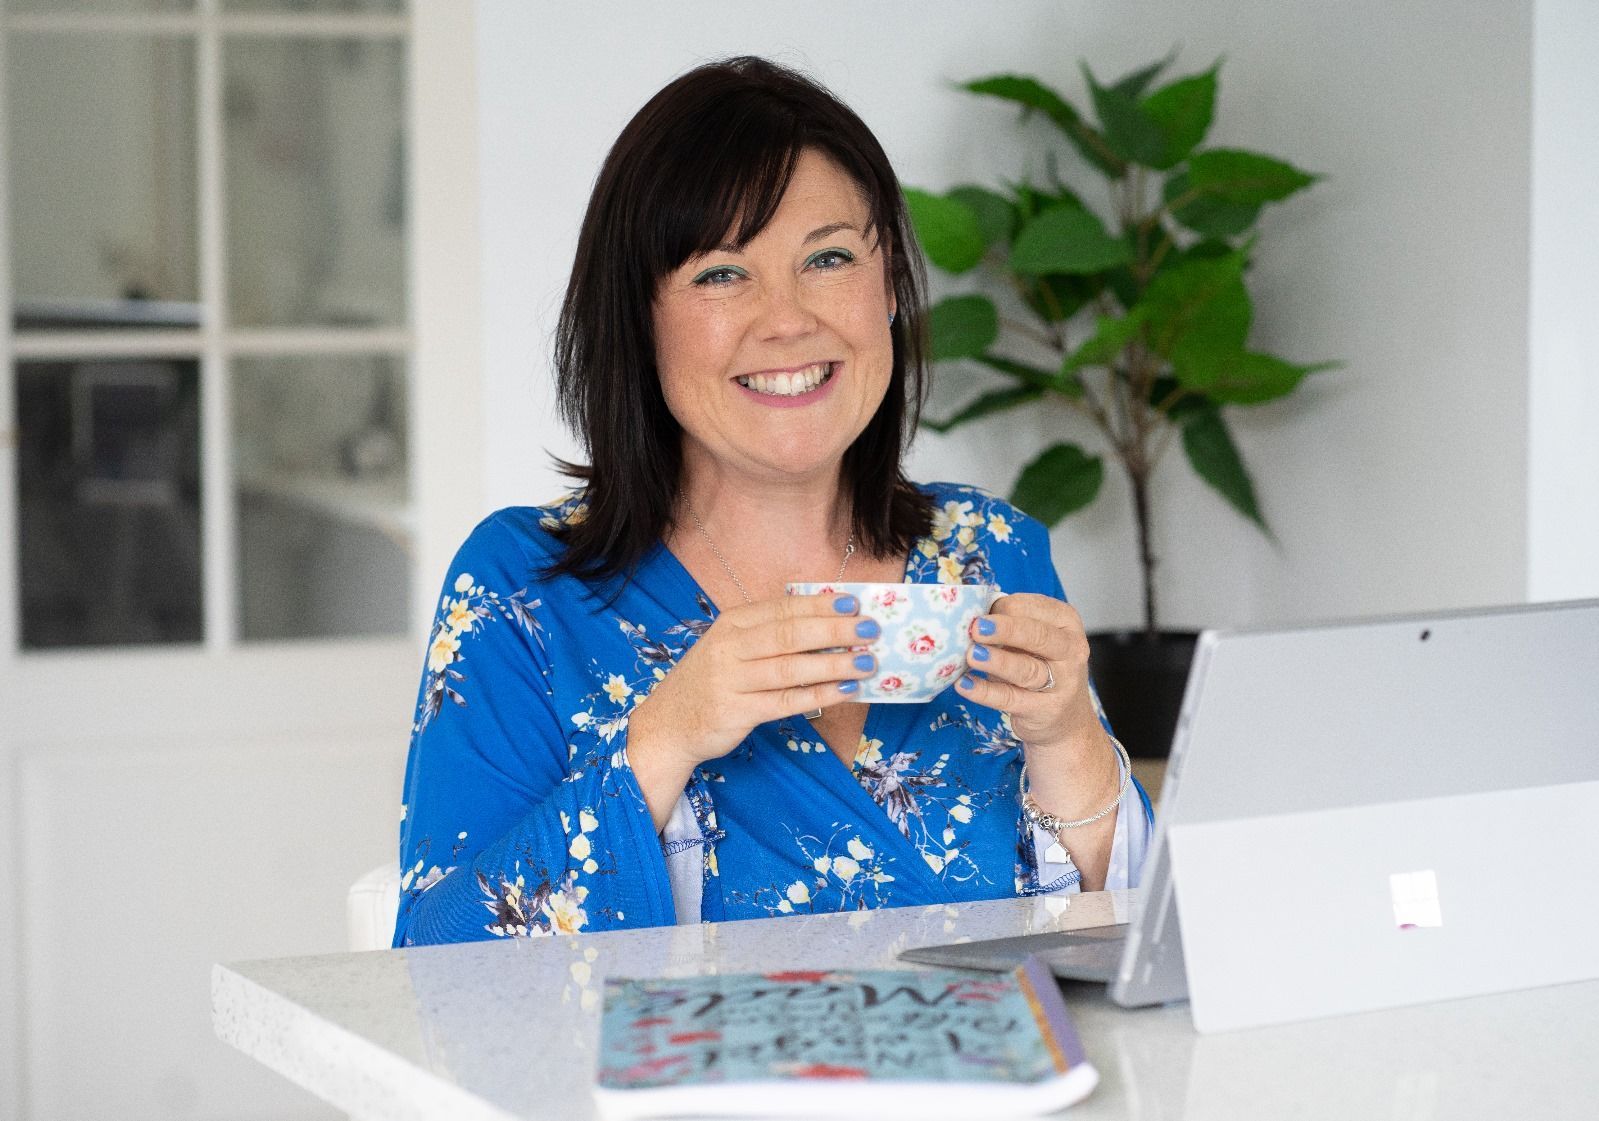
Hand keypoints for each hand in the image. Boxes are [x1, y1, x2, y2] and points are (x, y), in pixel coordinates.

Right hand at [629, 593, 880, 769]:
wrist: (668, 724)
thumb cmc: (711, 681)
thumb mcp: (731, 647)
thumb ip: (769, 635)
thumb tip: (828, 626)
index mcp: (733, 623)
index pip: (783, 609)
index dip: (820, 605)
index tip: (855, 604)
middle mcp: (730, 647)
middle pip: (789, 634)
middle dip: (834, 631)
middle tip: (870, 630)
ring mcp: (731, 680)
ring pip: (791, 668)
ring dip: (833, 664)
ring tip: (866, 662)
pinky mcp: (737, 712)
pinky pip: (786, 701)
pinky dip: (819, 695)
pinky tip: (845, 691)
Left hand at [955, 594, 1101, 752]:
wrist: (1066, 716)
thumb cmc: (1041, 664)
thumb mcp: (1032, 638)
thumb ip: (1009, 623)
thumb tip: (969, 615)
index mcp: (1066, 621)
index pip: (1036, 608)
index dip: (1005, 607)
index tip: (978, 611)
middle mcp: (1070, 650)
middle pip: (1038, 636)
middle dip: (1006, 630)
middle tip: (976, 628)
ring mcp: (1061, 683)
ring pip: (1026, 669)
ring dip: (997, 661)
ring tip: (972, 655)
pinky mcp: (1045, 710)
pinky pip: (1010, 698)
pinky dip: (985, 692)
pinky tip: (965, 684)